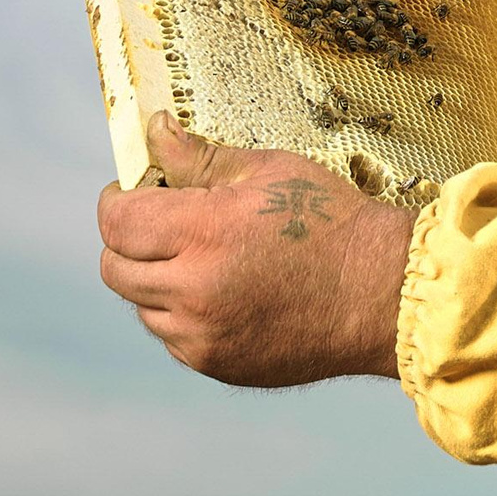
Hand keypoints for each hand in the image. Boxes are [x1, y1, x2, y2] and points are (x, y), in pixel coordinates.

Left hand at [96, 113, 415, 387]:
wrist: (381, 293)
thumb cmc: (332, 222)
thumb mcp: (270, 171)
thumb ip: (202, 157)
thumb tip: (155, 131)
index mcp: (203, 232)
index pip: (117, 221)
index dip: (117, 202)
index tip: (133, 193)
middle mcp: (192, 290)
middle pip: (115, 268)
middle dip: (131, 242)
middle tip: (165, 225)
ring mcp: (201, 335)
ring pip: (142, 306)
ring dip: (158, 282)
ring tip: (206, 261)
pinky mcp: (216, 364)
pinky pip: (174, 337)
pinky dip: (185, 315)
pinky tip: (227, 294)